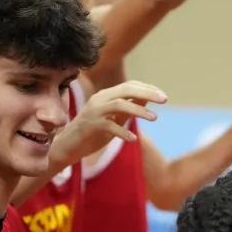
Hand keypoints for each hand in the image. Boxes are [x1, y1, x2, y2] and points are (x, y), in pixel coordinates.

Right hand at [49, 81, 167, 168]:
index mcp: (106, 96)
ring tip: (154, 118)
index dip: (147, 88)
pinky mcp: (90, 126)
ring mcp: (94, 112)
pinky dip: (123, 132)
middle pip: (126, 89)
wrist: (67, 147)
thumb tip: (148, 96)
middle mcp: (100, 99)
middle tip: (165, 100)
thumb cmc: (93, 133)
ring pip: (119, 104)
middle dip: (148, 92)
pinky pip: (109, 126)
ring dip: (139, 110)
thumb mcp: (114, 119)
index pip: (129, 85)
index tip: (163, 96)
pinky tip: (133, 140)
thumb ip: (128, 108)